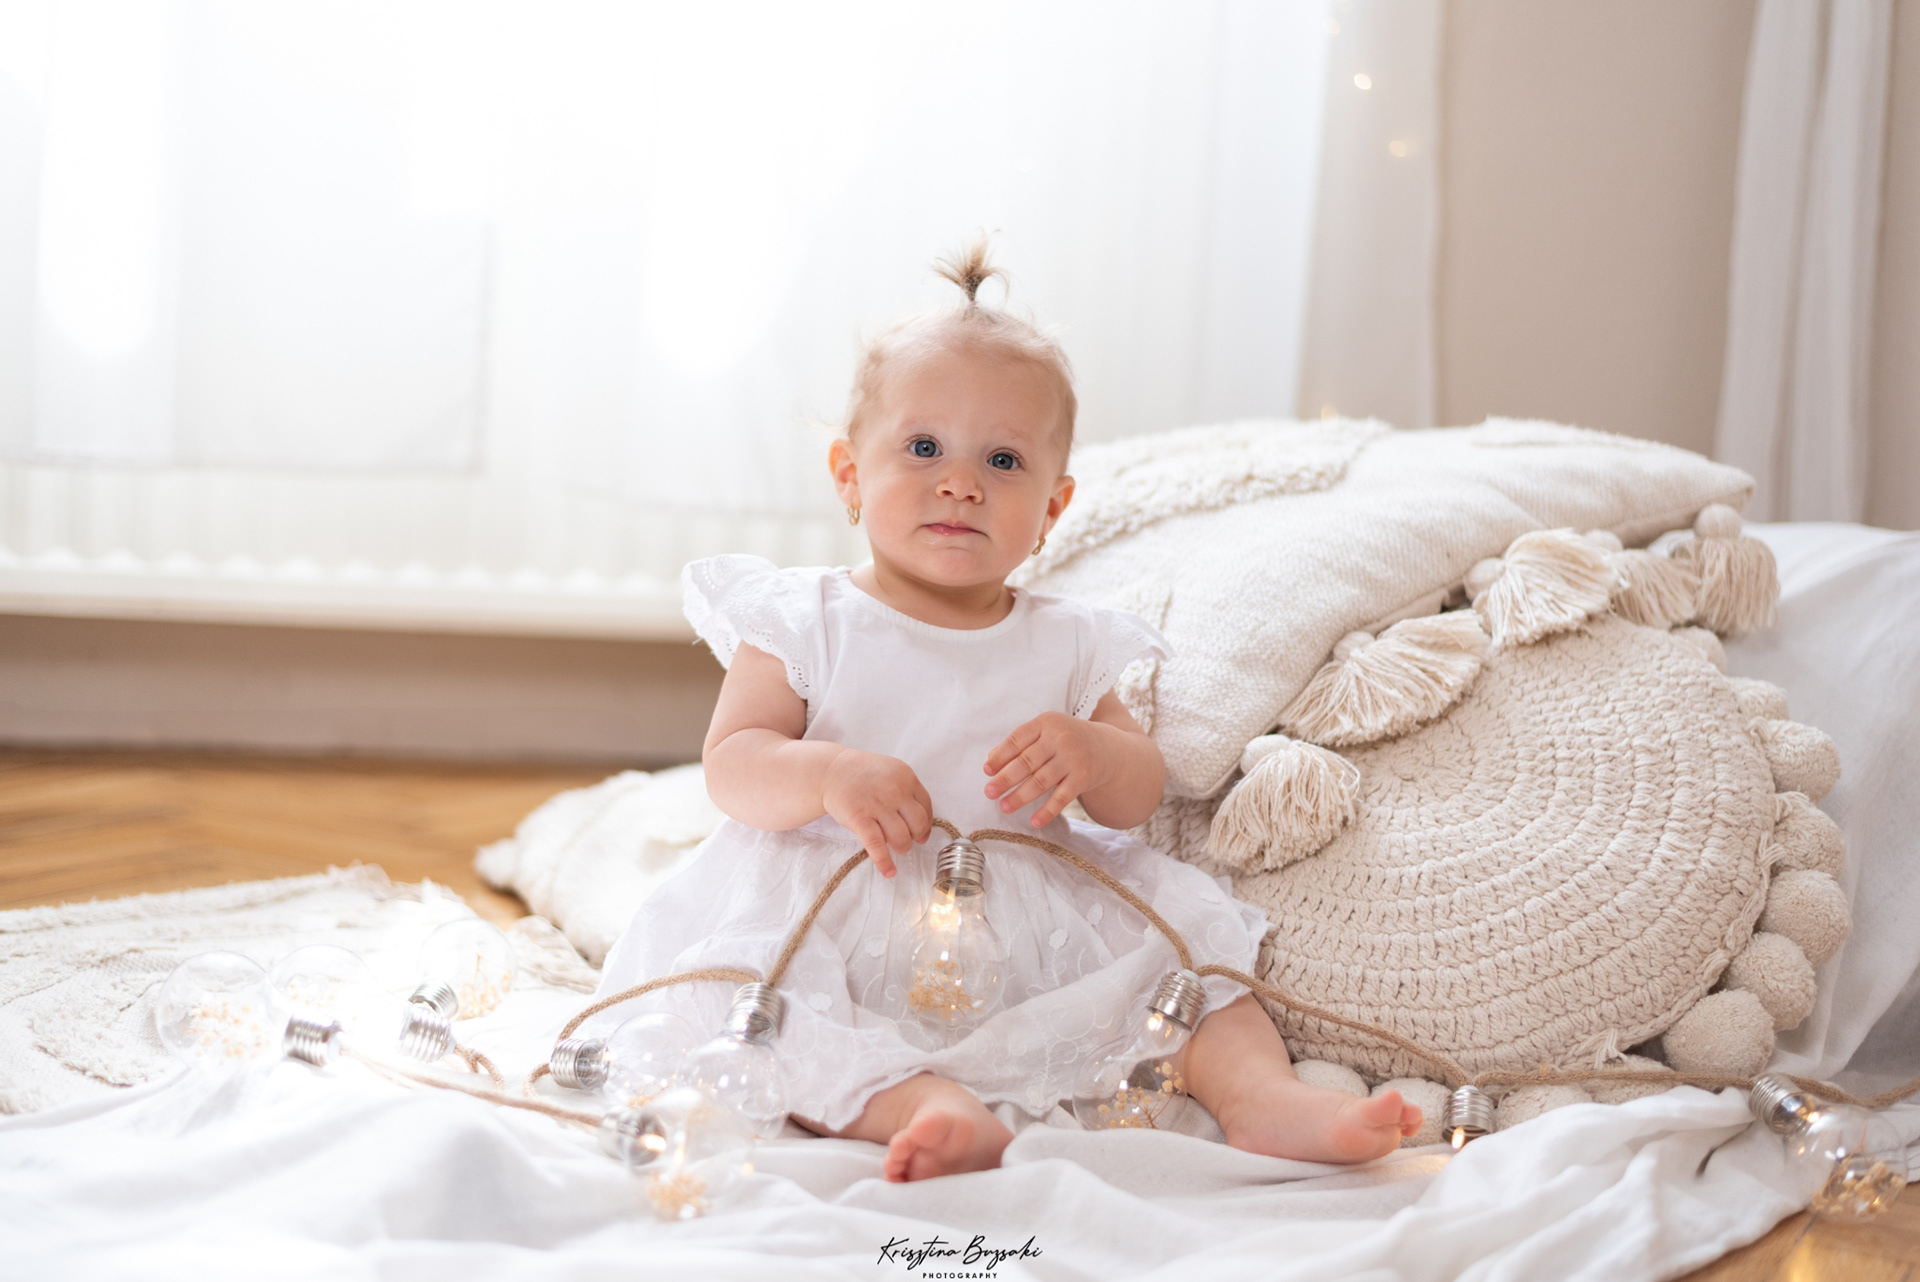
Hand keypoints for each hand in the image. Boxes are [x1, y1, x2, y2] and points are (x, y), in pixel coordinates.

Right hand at [821, 749, 932, 877]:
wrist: (831, 771)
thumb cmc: (862, 775)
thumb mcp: (891, 772)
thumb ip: (906, 791)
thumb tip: (921, 824)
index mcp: (906, 777)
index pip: (926, 806)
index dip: (926, 824)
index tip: (921, 834)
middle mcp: (895, 790)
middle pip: (918, 823)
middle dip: (915, 837)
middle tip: (907, 840)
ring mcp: (877, 804)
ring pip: (901, 837)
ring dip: (902, 848)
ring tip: (895, 848)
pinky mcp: (859, 818)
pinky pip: (877, 845)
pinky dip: (884, 862)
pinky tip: (889, 872)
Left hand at [983, 712, 1113, 826]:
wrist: (1106, 748)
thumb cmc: (1066, 740)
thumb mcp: (1046, 733)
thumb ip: (1020, 743)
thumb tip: (990, 760)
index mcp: (1046, 723)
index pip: (1018, 739)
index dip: (1001, 756)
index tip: (986, 771)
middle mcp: (1060, 738)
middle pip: (1027, 761)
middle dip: (1006, 778)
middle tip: (989, 792)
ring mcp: (1073, 758)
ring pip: (1041, 781)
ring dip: (1021, 796)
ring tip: (1004, 807)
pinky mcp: (1083, 778)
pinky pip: (1062, 797)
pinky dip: (1047, 811)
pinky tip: (1034, 822)